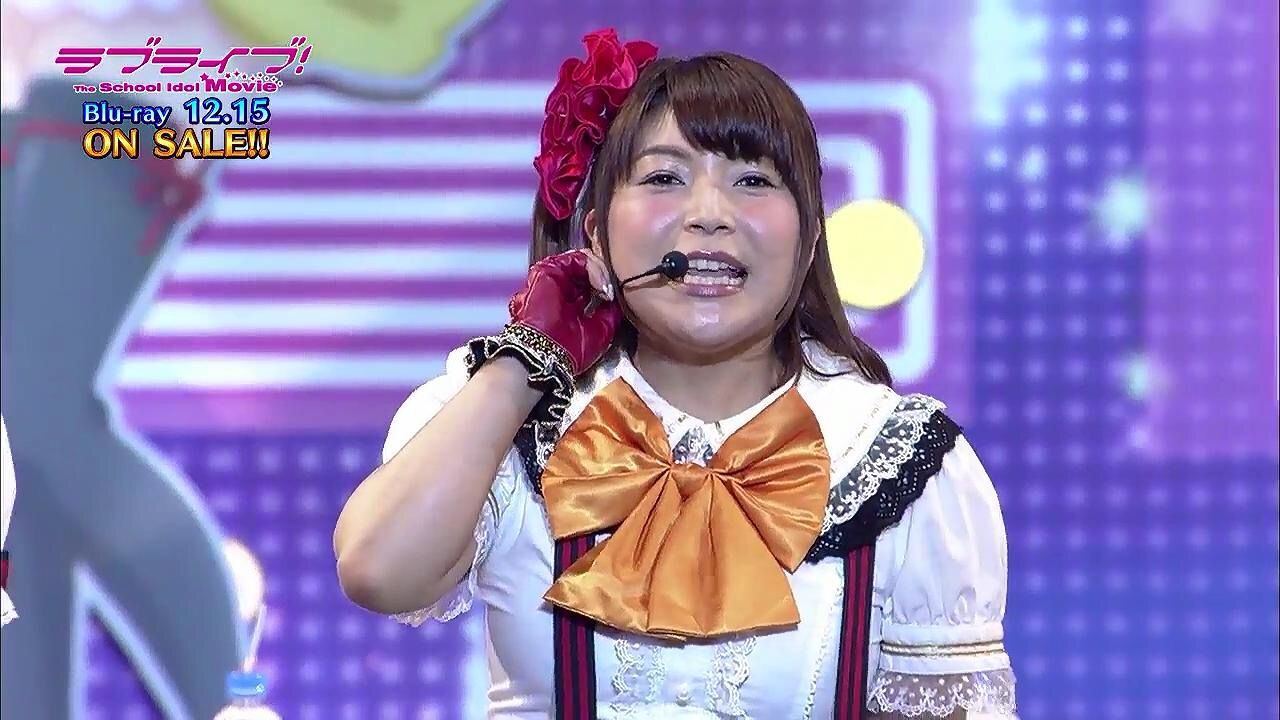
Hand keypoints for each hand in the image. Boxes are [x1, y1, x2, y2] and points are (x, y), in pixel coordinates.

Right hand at [508, 250, 620, 375]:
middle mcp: (560, 288)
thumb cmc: (570, 349)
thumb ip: (610, 313)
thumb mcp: (600, 331)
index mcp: (570, 303)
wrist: (547, 353)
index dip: (605, 285)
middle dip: (604, 276)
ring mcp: (553, 278)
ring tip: (606, 288)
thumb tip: (617, 299)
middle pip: (588, 269)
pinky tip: (600, 284)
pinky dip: (593, 268)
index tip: (613, 298)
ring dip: (600, 272)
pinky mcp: (547, 270)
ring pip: (584, 261)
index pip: (590, 283)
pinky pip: (577, 259)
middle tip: (611, 291)